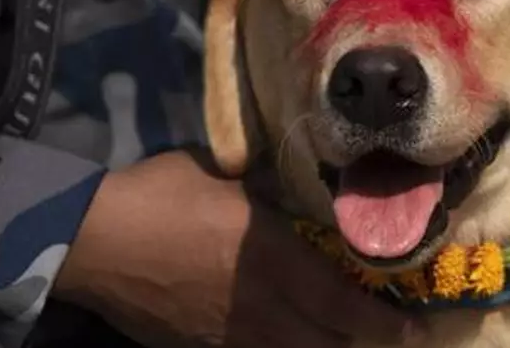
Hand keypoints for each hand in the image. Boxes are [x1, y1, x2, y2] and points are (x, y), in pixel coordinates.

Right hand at [53, 149, 420, 346]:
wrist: (95, 240)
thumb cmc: (164, 195)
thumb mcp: (229, 179)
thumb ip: (271, 192)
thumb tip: (300, 191)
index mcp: (275, 258)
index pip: (344, 304)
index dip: (384, 323)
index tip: (415, 329)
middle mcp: (262, 305)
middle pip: (327, 342)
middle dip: (363, 342)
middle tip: (391, 335)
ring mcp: (229, 333)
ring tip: (341, 341)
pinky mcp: (199, 347)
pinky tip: (282, 342)